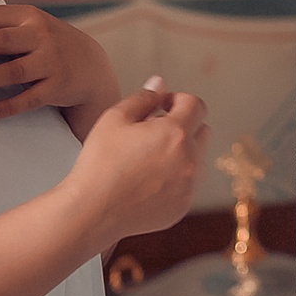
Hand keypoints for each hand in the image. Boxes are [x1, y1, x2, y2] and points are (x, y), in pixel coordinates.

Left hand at [0, 5, 119, 121]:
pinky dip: (7, 106)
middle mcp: (41, 36)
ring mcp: (51, 62)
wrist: (92, 68)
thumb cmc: (49, 45)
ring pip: (12, 71)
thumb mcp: (31, 27)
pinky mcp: (58, 87)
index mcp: (29, 16)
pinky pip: (29, 99)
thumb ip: (0, 26)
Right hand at [67, 78, 209, 246]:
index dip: (178, 100)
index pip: (196, 104)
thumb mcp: (115, 119)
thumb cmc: (100, 162)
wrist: (92, 211)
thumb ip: (143, 97)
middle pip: (202, 130)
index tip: (160, 107)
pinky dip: (176, 177)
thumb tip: (160, 84)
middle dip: (183, 124)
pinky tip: (147, 180)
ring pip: (197, 158)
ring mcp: (189, 186)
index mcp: (176, 133)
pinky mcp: (182, 206)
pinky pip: (189, 183)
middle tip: (153, 131)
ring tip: (149, 157)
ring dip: (181, 151)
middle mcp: (190, 160)